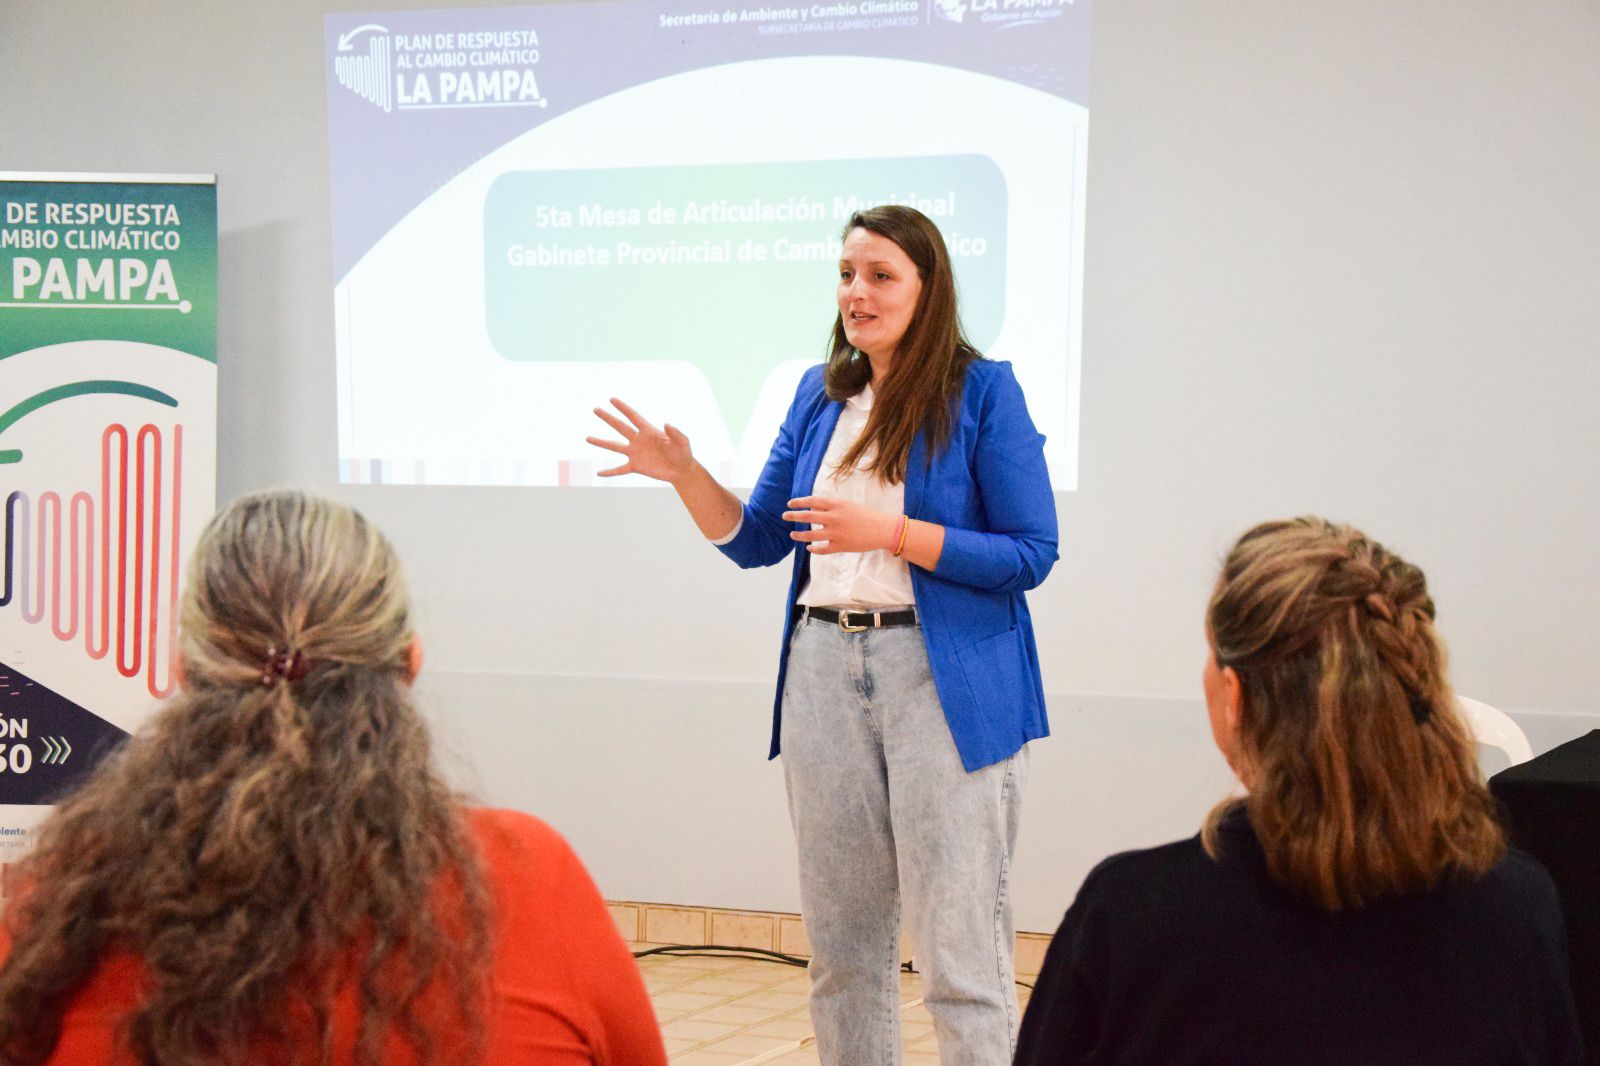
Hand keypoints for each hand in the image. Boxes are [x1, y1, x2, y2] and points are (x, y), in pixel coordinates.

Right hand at [587, 398, 692, 483]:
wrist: (681, 470)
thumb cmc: (683, 453)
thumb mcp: (682, 441)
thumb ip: (675, 433)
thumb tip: (666, 423)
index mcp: (649, 431)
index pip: (633, 417)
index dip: (623, 408)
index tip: (612, 399)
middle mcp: (639, 440)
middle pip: (620, 427)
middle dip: (608, 418)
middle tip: (595, 409)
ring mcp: (635, 453)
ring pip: (615, 447)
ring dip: (601, 443)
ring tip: (587, 438)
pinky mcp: (636, 467)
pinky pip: (620, 470)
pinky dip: (610, 472)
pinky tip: (598, 473)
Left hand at [782, 497, 898, 554]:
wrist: (883, 529)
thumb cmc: (867, 515)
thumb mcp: (849, 505)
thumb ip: (833, 506)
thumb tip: (816, 506)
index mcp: (837, 505)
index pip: (812, 501)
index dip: (799, 502)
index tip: (790, 503)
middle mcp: (834, 518)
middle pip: (807, 516)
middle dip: (793, 516)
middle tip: (785, 516)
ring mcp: (836, 533)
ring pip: (811, 534)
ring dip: (799, 535)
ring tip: (793, 535)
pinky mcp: (840, 546)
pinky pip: (822, 549)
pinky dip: (814, 549)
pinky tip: (809, 548)